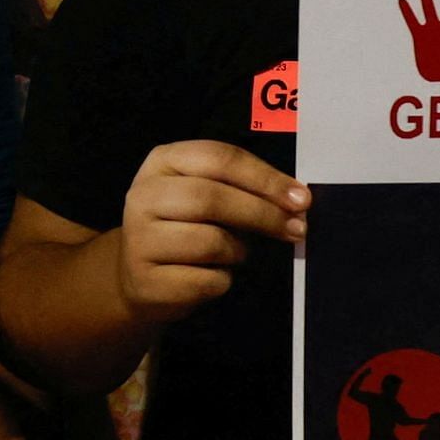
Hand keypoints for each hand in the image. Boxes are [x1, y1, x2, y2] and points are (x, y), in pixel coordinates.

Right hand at [115, 140, 308, 318]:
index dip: (264, 177)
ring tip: (234, 254)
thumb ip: (244, 190)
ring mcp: (139, 240)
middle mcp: (143, 196)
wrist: (141, 275)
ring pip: (211, 242)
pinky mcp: (146, 281)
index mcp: (162, 162)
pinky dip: (222, 280)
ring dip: (238, 252)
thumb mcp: (206, 194)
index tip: (300, 198)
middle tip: (297, 229)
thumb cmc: (186, 227)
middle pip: (211, 198)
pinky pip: (206, 281)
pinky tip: (211, 275)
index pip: (218, 158)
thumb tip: (296, 202)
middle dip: (262, 214)